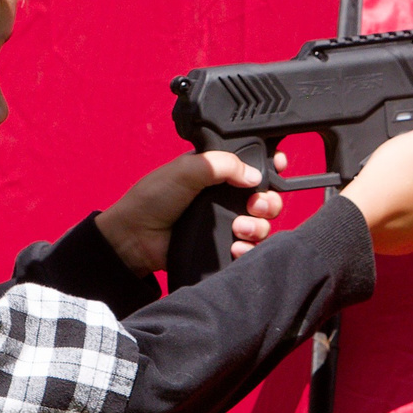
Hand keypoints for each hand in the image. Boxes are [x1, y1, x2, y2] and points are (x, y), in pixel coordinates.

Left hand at [96, 150, 287, 273]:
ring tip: (238, 229)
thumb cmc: (151, 199)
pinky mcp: (222, 247)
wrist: (135, 239)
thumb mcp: (186, 169)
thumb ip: (222, 164)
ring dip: (258, 227)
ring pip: (262, 224)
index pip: (253, 165)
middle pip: (265, 197)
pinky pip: (249, 248)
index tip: (277, 168)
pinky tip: (236, 247)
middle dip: (268, 201)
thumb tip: (255, 175)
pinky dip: (249, 249)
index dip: (270, 166)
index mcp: (217, 172)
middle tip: (254, 205)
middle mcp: (225, 196)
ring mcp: (225, 223)